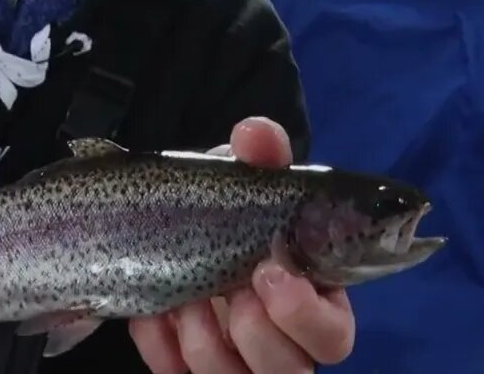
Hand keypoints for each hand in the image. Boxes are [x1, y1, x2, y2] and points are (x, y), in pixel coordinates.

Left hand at [128, 117, 355, 372]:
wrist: (173, 224)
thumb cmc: (231, 212)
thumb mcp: (246, 180)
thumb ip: (259, 158)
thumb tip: (255, 134)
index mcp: (312, 300)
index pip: (333, 334)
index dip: (307, 315)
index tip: (270, 270)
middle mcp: (279, 342)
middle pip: (292, 372)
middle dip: (259, 333)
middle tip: (233, 288)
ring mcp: (232, 362)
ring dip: (206, 342)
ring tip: (186, 299)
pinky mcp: (185, 369)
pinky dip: (158, 345)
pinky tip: (149, 312)